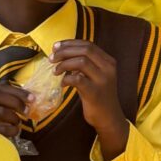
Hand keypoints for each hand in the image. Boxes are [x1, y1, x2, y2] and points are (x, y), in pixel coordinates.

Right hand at [0, 84, 28, 139]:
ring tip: (17, 124)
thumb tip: (28, 98)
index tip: (32, 98)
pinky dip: (12, 130)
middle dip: (17, 102)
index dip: (18, 92)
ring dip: (14, 118)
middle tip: (27, 111)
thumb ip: (4, 104)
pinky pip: (1, 129)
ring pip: (0, 111)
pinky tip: (14, 132)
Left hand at [50, 40, 125, 155]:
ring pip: (81, 62)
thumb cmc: (99, 95)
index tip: (56, 46)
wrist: (109, 117)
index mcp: (108, 61)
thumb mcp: (96, 75)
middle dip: (65, 51)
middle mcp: (108, 68)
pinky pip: (77, 79)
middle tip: (52, 58)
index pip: (88, 44)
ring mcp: (103, 80)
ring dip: (64, 64)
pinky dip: (66, 79)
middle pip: (85, 50)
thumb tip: (62, 53)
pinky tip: (62, 83)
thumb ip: (86, 64)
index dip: (70, 43)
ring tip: (55, 71)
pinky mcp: (95, 92)